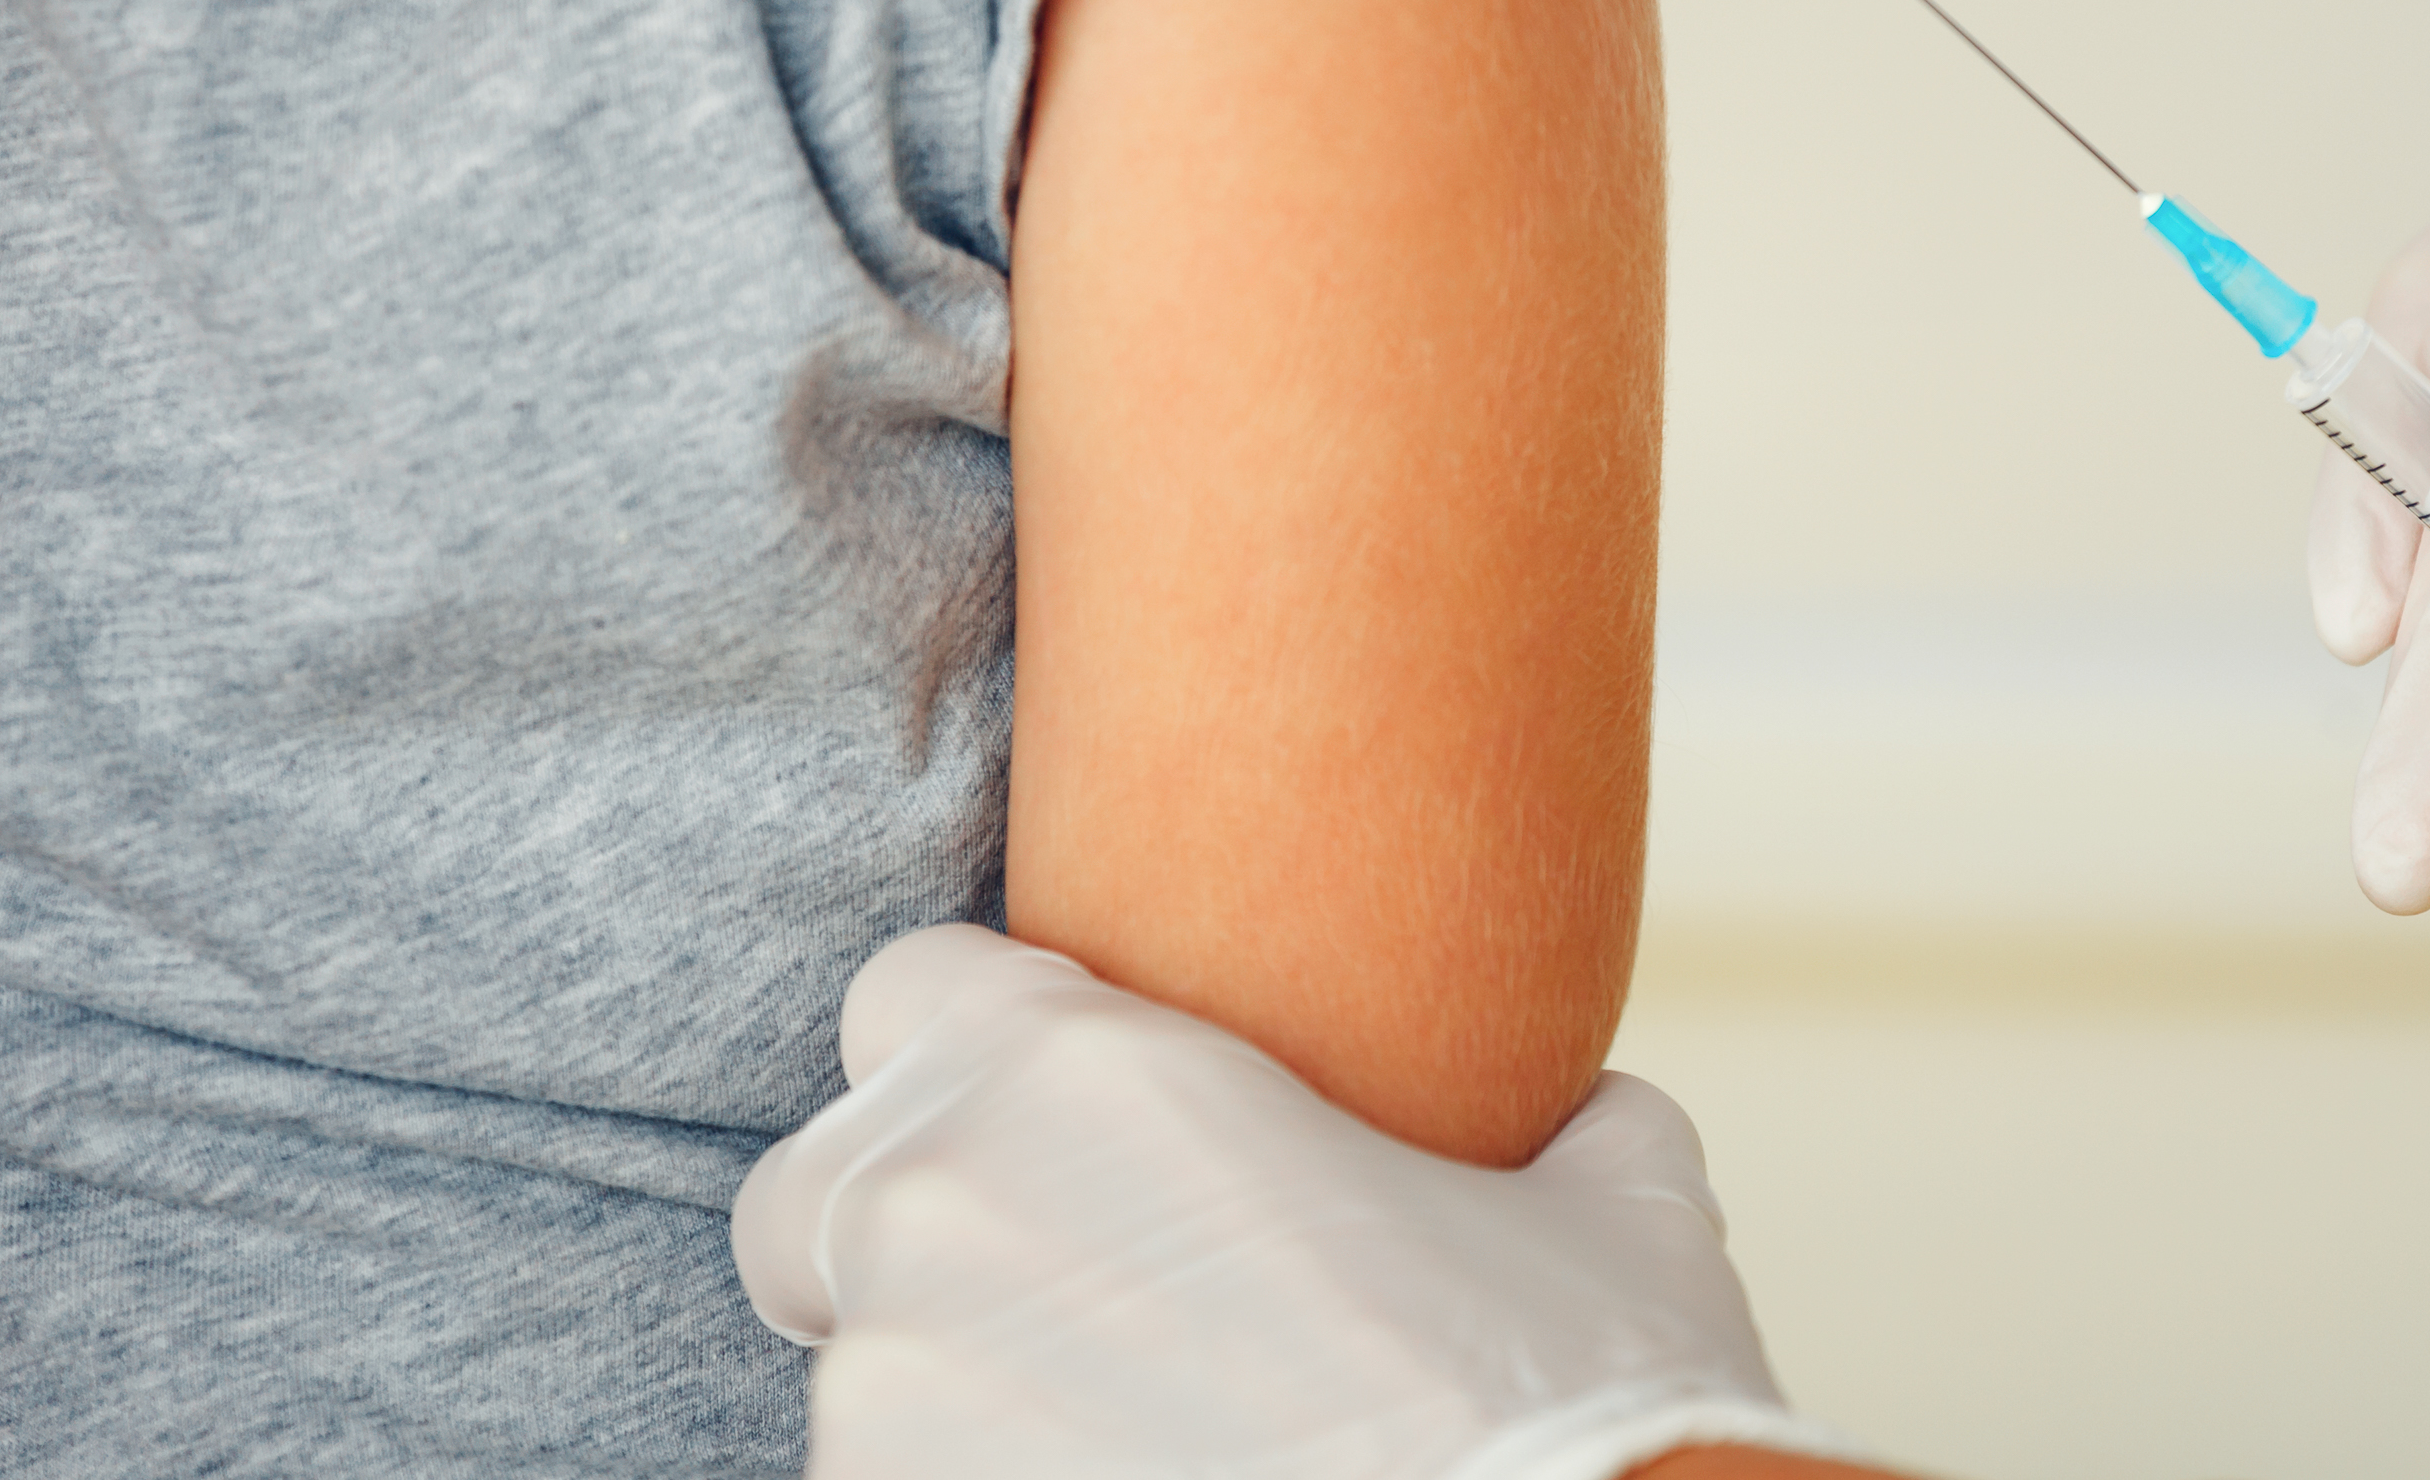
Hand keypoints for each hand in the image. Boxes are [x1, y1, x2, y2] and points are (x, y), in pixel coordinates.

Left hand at [733, 926, 1855, 1479]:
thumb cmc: (1579, 1413)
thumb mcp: (1613, 1209)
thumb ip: (1558, 1128)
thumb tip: (1586, 1120)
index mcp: (1088, 1079)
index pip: (911, 994)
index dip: (982, 1056)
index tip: (1068, 1127)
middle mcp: (950, 1227)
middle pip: (815, 1197)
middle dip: (904, 1245)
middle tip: (1066, 1308)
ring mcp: (893, 1421)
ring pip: (860, 1394)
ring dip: (963, 1416)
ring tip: (1147, 1450)